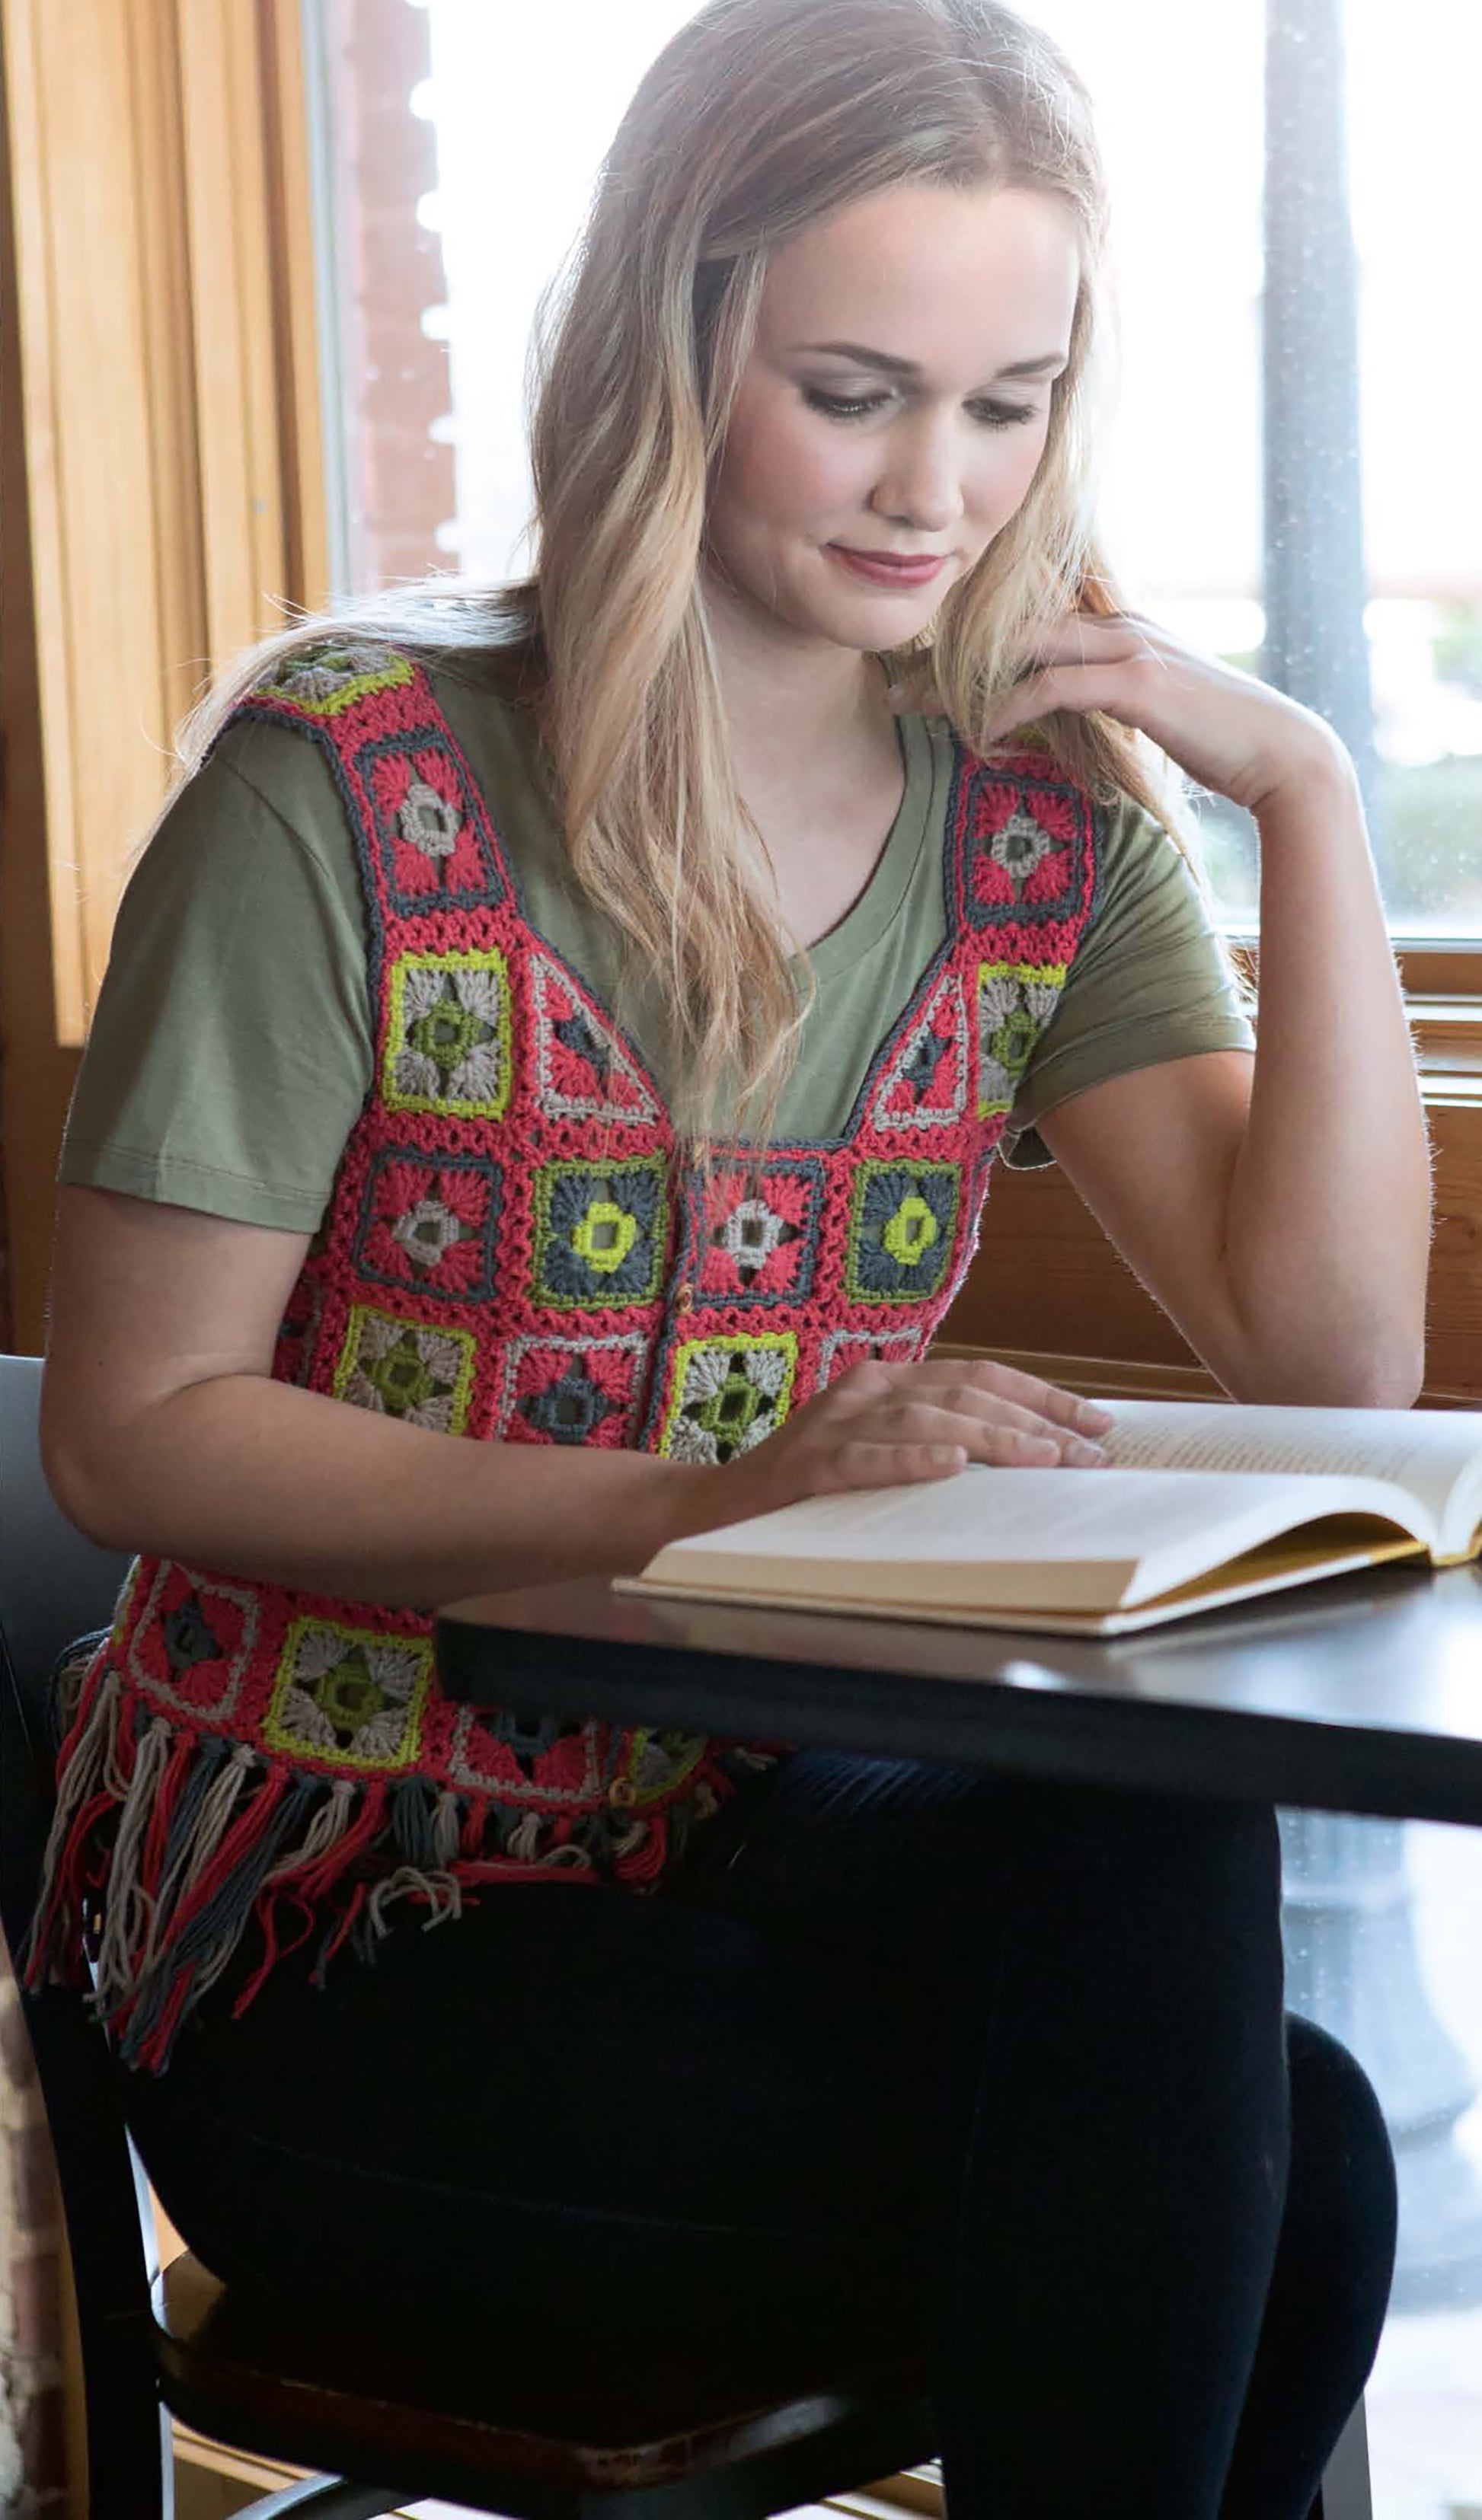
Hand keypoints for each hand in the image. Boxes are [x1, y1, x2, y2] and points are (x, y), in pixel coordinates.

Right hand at [697, 1355, 1112, 1526]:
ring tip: (1047, 1459)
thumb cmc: (811, 1491)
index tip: (1100, 1424)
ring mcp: (834, 1423)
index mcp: (888, 1382)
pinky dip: (913, 1459)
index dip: (1044, 1397)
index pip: (980, 1376)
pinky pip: (869, 1458)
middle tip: (1092, 1456)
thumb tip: (1035, 1464)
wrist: (716, 1511)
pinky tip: (953, 1468)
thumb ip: (938, 1446)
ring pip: (928, 1418)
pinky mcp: (808, 1464)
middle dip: (1037, 1423)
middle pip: (965, 1393)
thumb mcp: (881, 1455)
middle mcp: (865, 1389)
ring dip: (995, 1438)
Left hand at [899, 613, 1352, 818]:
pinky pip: (1055, 685)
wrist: (1281, 755)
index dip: (968, 649)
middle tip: (891, 688)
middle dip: (946, 657)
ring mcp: (1129, 647)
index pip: (1027, 626)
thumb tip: (1054, 720)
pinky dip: (1012, 708)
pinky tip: (980, 736)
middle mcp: (1118, 623)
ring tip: (910, 708)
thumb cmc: (1217, 742)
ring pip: (1023, 648)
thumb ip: (1101, 703)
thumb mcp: (1145, 714)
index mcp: (1116, 627)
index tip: (916, 679)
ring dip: (961, 680)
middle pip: (1011, 627)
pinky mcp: (1137, 682)